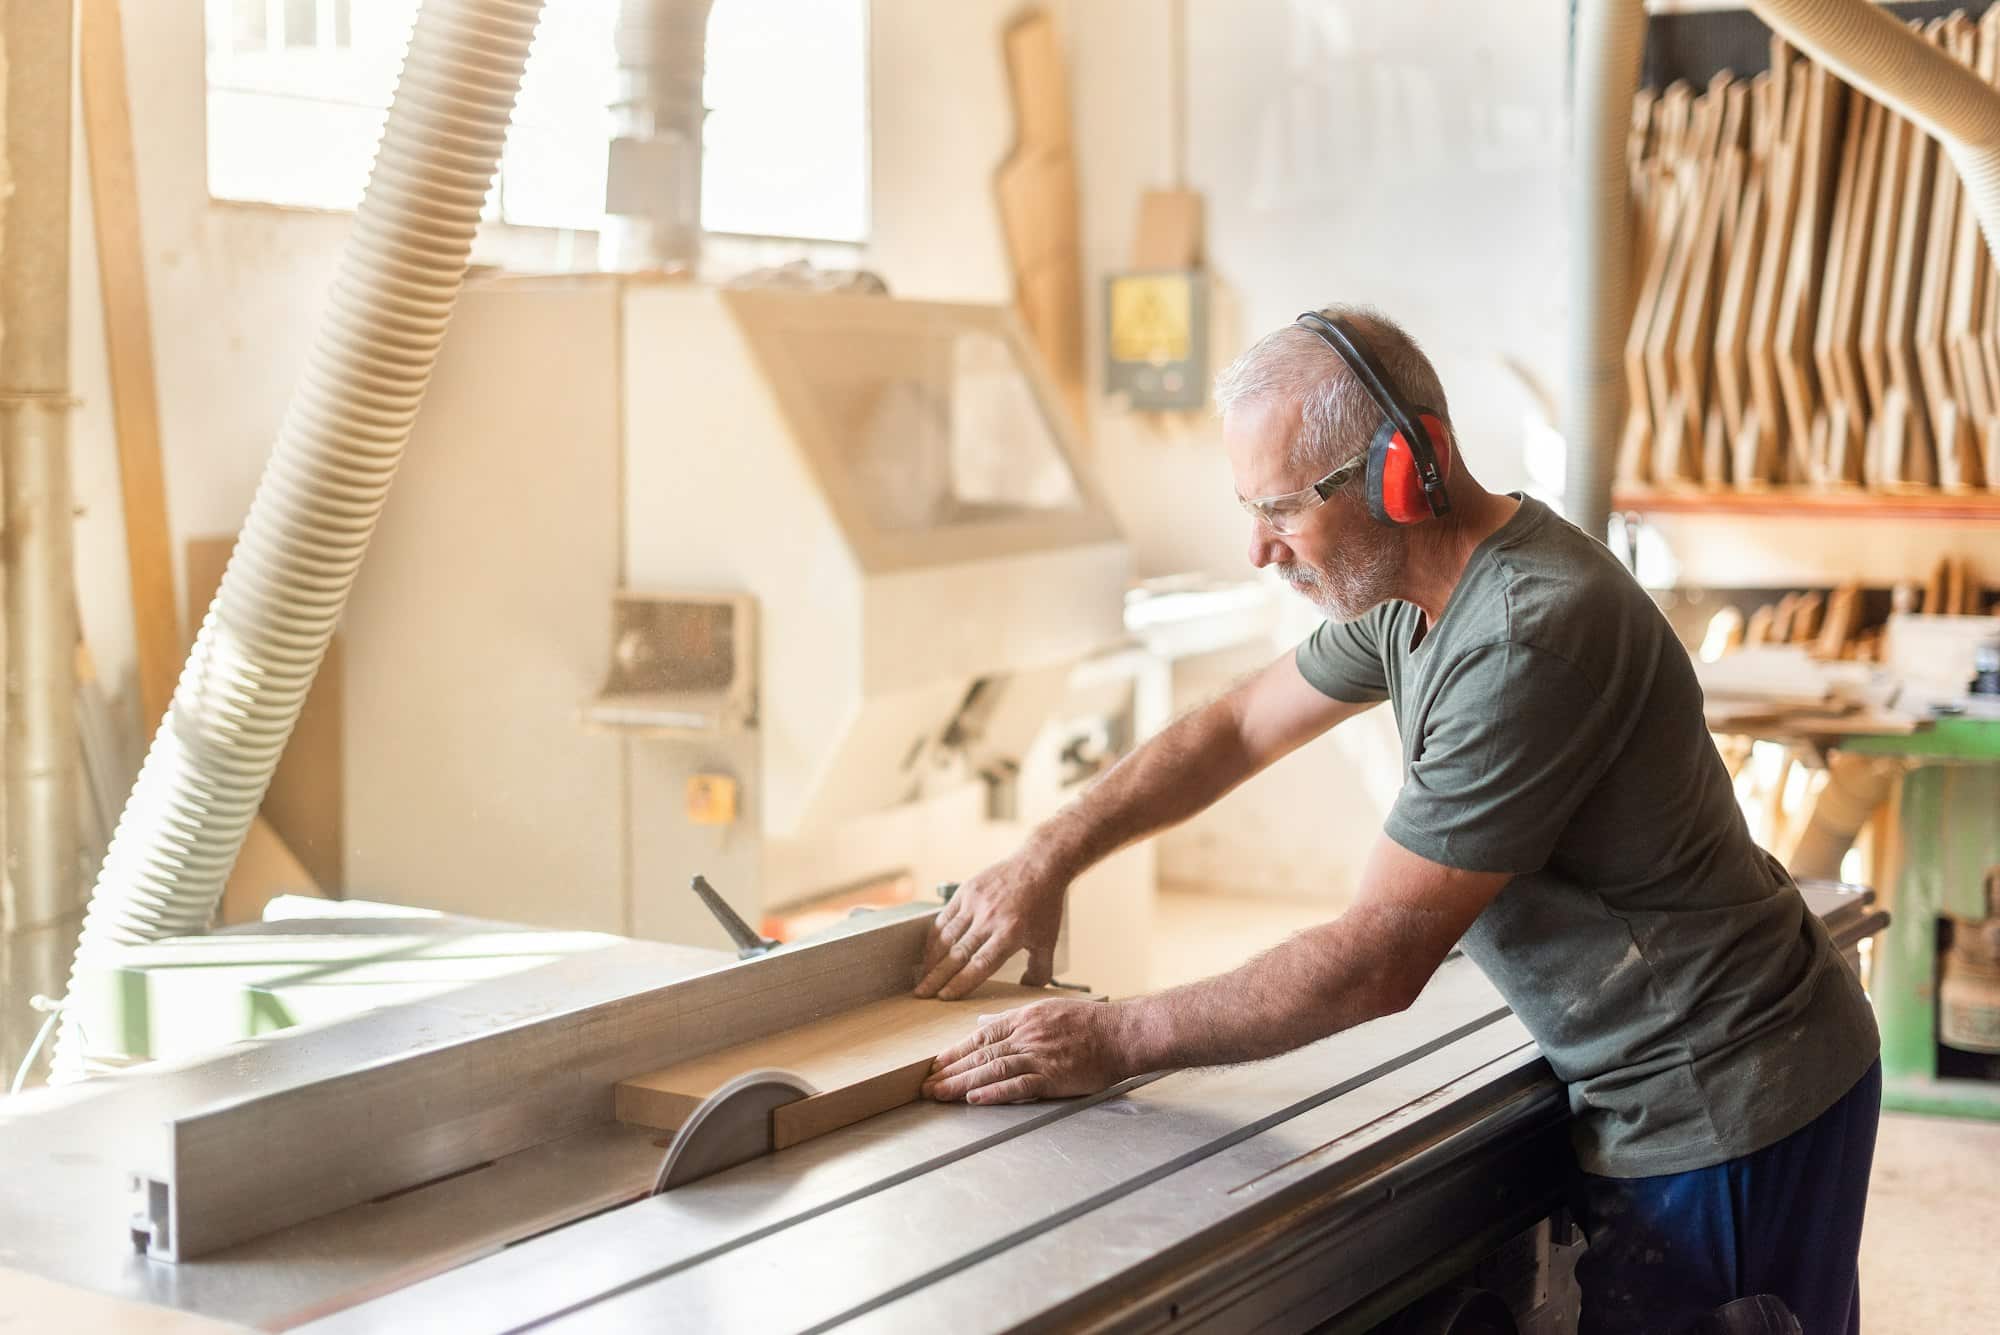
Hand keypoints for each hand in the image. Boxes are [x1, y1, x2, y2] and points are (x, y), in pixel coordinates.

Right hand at [914, 853, 1065, 998]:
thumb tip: (1025, 988)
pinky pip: (945, 918)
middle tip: (922, 993)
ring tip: (923, 976)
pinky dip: (934, 936)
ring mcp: (975, 903)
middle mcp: (989, 919)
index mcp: (1010, 934)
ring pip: (946, 936)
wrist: (1039, 866)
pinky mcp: (966, 891)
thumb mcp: (1047, 941)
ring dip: (931, 959)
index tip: (944, 997)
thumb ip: (1040, 971)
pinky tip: (930, 951)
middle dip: (936, 977)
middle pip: (957, 954)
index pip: (979, 965)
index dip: (960, 983)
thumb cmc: (1044, 906)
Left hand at [921, 999, 1132, 1104]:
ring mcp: (1039, 1055)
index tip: (935, 1065)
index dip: (955, 1052)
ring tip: (939, 1095)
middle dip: (950, 1072)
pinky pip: (1018, 1085)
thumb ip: (1012, 1017)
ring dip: (962, 1084)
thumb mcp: (1046, 1010)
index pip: (981, 1035)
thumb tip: (982, 1020)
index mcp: (1024, 1018)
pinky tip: (975, 1099)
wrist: (1122, 1034)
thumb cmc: (1089, 1023)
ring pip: (992, 1068)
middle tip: (925, 1086)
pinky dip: (994, 1092)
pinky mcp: (1053, 1076)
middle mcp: (1027, 1034)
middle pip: (980, 1054)